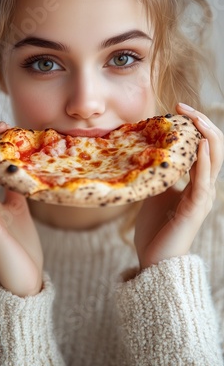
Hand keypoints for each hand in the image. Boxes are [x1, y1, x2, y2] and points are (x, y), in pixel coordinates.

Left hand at [134, 103, 223, 270]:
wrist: (154, 261)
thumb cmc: (156, 228)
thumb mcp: (156, 192)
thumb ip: (161, 174)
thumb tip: (150, 153)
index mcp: (196, 182)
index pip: (204, 146)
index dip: (195, 125)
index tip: (177, 107)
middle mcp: (204, 186)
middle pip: (214, 147)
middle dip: (201, 123)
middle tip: (183, 105)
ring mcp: (203, 197)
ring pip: (214, 159)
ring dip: (205, 134)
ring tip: (194, 116)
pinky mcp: (196, 208)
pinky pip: (203, 181)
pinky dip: (203, 162)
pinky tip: (199, 146)